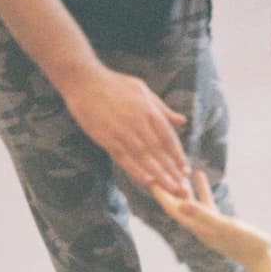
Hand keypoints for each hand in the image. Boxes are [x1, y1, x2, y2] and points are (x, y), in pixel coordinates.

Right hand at [60, 64, 189, 195]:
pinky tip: (148, 183)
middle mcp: (139, 123)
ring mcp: (123, 132)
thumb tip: (182, 121)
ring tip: (171, 189)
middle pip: (159, 152)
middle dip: (172, 171)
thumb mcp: (143, 89)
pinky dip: (137, 171)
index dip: (177, 155)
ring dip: (159, 176)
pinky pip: (125, 159)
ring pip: (145, 158)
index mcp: (149, 111)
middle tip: (183, 188)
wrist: (84, 82)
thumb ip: (162, 109)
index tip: (185, 170)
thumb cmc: (114, 84)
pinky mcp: (107, 139)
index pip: (168, 137)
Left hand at [152, 171, 270, 270]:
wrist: (263, 258)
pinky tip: (200, 176)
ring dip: (182, 187)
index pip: (173, 209)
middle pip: (177, 206)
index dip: (161, 195)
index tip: (149, 178)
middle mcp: (199, 227)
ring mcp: (209, 225)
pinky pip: (205, 202)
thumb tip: (180, 205)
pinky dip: (201, 189)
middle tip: (157, 169)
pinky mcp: (219, 222)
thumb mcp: (225, 226)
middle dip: (167, 189)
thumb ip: (203, 215)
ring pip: (190, 202)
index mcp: (198, 228)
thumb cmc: (248, 243)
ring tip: (176, 168)